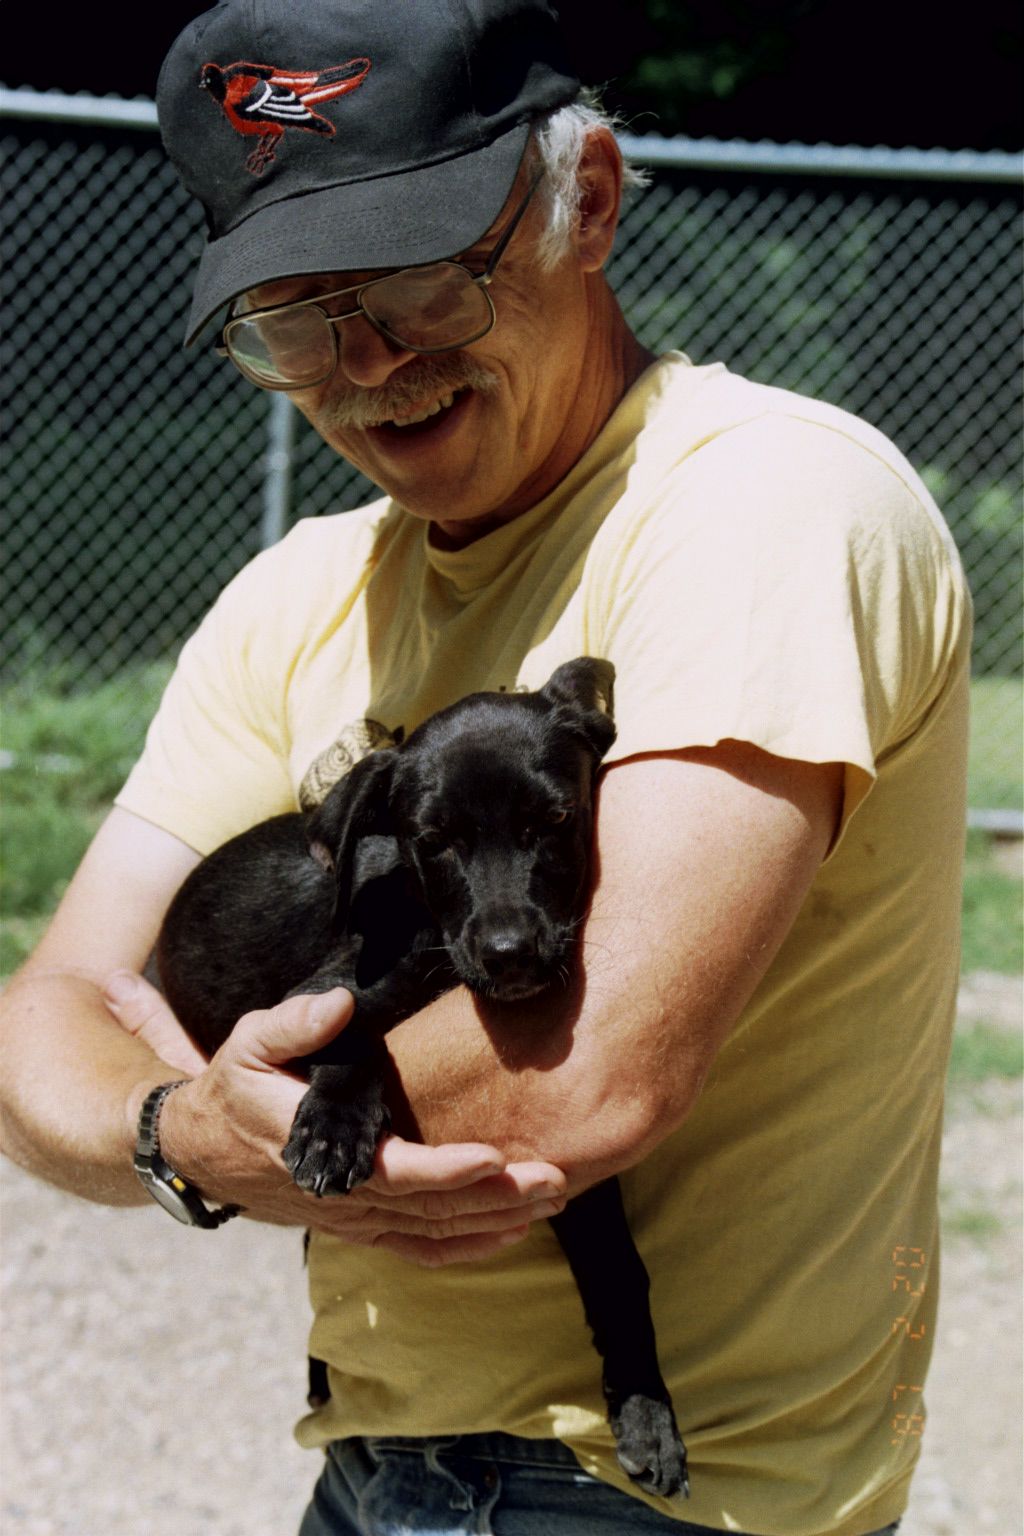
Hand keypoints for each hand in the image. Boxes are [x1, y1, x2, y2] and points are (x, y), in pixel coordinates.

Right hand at [104, 974, 566, 1263]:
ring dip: (494, 1222)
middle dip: (496, 1197)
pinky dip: (466, 1246)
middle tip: (554, 1179)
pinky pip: (418, 1247)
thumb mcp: (249, 1043)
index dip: (446, 1170)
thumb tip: (339, 1004)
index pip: (394, 1172)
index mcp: (319, 1152)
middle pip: (431, 1209)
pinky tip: (511, 1233)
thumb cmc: (234, 1087)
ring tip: (551, 1199)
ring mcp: (353, 1219)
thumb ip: (293, 1024)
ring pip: (433, 1232)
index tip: (495, 1157)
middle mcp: (342, 1196)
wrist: (201, 1150)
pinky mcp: (360, 1226)